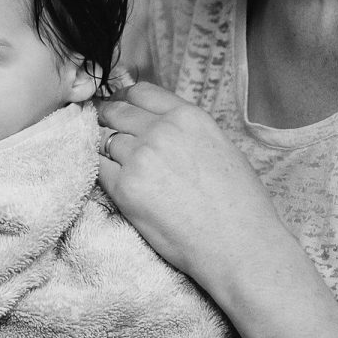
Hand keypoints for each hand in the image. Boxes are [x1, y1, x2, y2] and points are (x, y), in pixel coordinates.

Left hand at [97, 81, 288, 287]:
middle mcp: (161, 130)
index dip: (124, 98)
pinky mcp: (124, 187)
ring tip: (116, 164)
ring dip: (106, 150)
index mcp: (188, 117)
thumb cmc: (239, 204)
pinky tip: (112, 180)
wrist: (238, 245)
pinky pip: (98, 167)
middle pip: (116, 111)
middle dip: (108, 119)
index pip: (140, 92)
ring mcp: (140, 157)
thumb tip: (161, 126)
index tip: (118, 107)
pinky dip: (100, 170)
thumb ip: (186, 132)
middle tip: (105, 131)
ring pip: (104, 140)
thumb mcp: (221, 148)